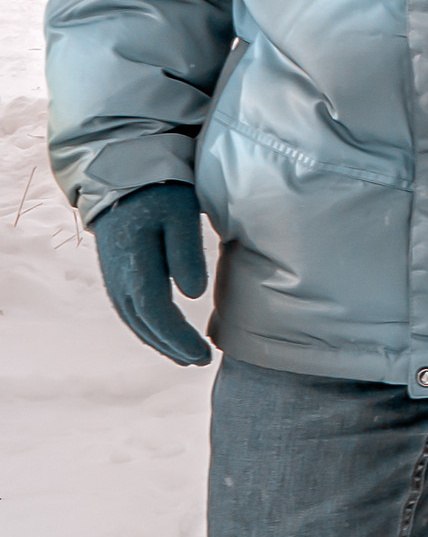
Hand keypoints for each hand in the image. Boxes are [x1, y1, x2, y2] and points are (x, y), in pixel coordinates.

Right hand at [91, 182, 211, 364]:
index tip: (204, 353)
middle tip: (200, 360)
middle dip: (171, 347)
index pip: (157, 315)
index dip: (179, 339)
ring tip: (185, 355)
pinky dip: (148, 327)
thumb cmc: (159, 193)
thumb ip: (186, 255)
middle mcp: (118, 280)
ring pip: (135, 321)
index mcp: (134, 267)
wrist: (123, 177)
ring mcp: (114, 279)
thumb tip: (193, 294)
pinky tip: (163, 333)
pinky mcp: (116, 274)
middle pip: (144, 325)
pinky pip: (131, 310)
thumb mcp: (181, 216)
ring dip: (159, 341)